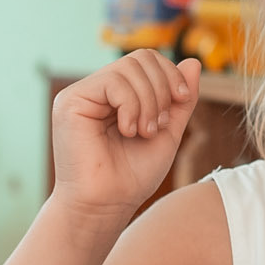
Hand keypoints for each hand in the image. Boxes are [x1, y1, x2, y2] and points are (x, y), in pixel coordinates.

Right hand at [49, 52, 199, 226]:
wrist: (106, 206)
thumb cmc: (132, 176)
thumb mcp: (168, 132)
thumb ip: (180, 100)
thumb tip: (194, 62)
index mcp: (117, 95)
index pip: (148, 60)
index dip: (171, 75)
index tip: (180, 102)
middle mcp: (97, 90)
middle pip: (141, 58)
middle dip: (162, 89)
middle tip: (158, 125)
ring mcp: (81, 93)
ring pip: (128, 68)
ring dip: (148, 102)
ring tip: (144, 132)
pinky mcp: (70, 101)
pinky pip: (113, 82)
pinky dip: (131, 106)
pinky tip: (128, 130)